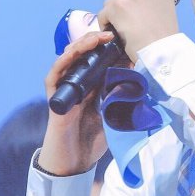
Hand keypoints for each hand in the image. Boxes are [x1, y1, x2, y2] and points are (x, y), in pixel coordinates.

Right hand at [39, 31, 113, 175]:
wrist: (76, 161)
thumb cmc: (95, 138)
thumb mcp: (115, 112)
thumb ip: (123, 94)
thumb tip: (139, 74)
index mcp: (94, 84)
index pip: (100, 58)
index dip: (110, 47)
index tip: (125, 38)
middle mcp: (78, 82)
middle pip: (84, 53)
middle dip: (97, 41)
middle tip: (112, 34)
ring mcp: (65, 88)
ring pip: (70, 58)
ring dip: (81, 46)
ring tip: (96, 38)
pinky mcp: (55, 96)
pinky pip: (55, 74)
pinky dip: (63, 61)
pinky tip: (73, 53)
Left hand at [97, 0, 178, 62]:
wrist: (162, 52)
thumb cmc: (164, 37)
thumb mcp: (165, 8)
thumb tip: (133, 0)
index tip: (131, 1)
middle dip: (120, 2)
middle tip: (127, 19)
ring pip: (110, 0)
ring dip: (113, 13)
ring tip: (123, 28)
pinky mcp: (117, 5)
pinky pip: (103, 13)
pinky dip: (107, 24)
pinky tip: (117, 33)